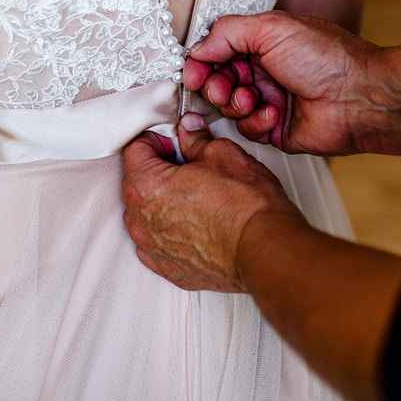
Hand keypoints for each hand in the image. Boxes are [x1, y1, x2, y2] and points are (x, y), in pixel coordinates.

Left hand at [121, 115, 300, 291]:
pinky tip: (196, 222)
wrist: (265, 249)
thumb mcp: (221, 154)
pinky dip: (171, 230)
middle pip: (137, 181)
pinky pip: (158, 241)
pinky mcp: (169, 268)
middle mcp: (141, 221)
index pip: (135, 149)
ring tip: (197, 194)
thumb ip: (195, 139)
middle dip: (159, 168)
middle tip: (190, 164)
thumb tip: (189, 132)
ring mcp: (152, 248)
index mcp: (146, 186)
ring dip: (164, 201)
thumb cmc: (245, 207)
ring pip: (146, 213)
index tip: (175, 140)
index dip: (158, 139)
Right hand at [183, 11, 400, 155]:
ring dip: (235, 103)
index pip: (217, 50)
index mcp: (261, 42)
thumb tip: (198, 47)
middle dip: (214, 84)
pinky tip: (274, 114)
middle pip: (217, 79)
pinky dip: (256, 122)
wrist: (359, 98)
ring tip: (252, 99)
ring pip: (228, 106)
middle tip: (222, 87)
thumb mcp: (272, 28)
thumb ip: (227, 32)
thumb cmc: (327, 58)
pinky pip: (247, 129)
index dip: (201, 62)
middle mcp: (263, 70)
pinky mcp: (274, 128)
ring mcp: (268, 99)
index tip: (192, 72)